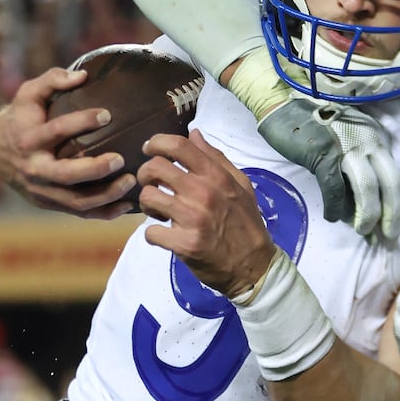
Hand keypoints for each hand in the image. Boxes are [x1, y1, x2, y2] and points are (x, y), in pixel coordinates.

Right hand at [0, 67, 135, 218]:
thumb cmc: (22, 118)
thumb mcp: (28, 94)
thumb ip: (52, 80)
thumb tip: (83, 75)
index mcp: (29, 139)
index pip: (56, 130)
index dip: (81, 121)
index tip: (107, 114)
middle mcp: (35, 168)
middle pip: (65, 174)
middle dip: (94, 169)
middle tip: (120, 159)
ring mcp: (43, 191)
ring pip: (76, 201)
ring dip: (105, 195)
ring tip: (130, 182)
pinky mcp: (52, 204)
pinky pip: (81, 213)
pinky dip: (105, 212)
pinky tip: (128, 204)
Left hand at [137, 130, 275, 298]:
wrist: (253, 265)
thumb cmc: (246, 223)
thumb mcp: (240, 185)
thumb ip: (216, 158)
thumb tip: (194, 134)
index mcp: (216, 176)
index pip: (178, 146)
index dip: (156, 142)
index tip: (149, 149)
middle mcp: (203, 193)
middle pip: (155, 167)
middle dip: (145, 174)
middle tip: (152, 185)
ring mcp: (192, 219)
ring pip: (148, 196)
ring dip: (147, 204)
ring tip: (158, 211)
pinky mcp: (184, 244)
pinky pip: (150, 232)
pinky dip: (153, 234)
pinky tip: (164, 236)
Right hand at [256, 97, 399, 240]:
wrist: (283, 104)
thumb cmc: (313, 126)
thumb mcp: (345, 142)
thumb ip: (356, 169)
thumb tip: (361, 207)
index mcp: (377, 137)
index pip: (395, 176)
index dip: (396, 206)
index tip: (392, 226)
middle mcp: (369, 140)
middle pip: (392, 183)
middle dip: (392, 215)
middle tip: (387, 236)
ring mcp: (347, 146)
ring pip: (368, 189)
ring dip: (367, 216)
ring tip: (362, 231)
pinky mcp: (324, 153)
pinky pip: (335, 190)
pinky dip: (335, 208)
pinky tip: (331, 217)